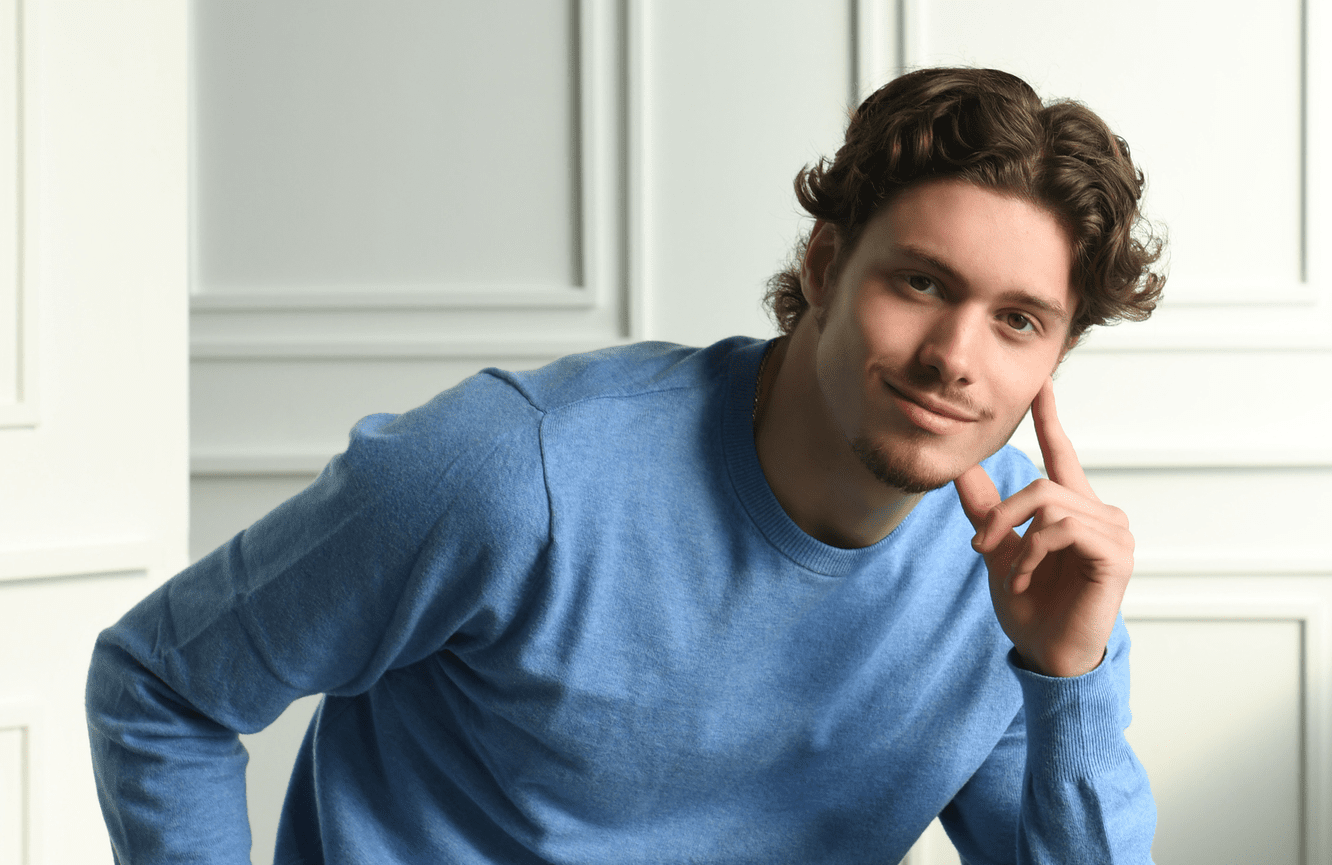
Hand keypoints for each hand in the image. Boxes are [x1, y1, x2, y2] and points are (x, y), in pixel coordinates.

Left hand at [954, 378, 1133, 677]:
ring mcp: (1114, 532)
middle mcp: (1100, 513)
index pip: (1061, 454)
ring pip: (1048, 504)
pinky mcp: (1117, 554)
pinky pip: (1062, 529)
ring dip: (1015, 539)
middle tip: (978, 545)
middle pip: (1039, 484)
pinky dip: (1032, 552)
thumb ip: (985, 508)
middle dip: (1000, 514)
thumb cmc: (1031, 607)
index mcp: (1072, 509)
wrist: (1047, 654)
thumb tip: (960, 467)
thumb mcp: (998, 549)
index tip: (1041, 382)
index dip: (1050, 418)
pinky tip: (1025, 578)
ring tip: (1009, 572)